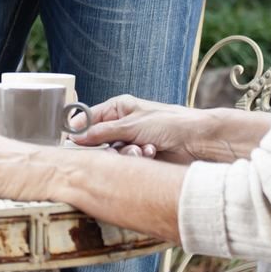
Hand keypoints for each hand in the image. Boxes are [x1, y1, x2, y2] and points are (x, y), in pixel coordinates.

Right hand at [68, 96, 228, 164]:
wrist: (198, 142)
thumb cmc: (170, 123)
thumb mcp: (132, 124)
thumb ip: (102, 132)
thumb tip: (76, 137)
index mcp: (119, 108)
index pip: (89, 117)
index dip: (80, 129)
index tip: (72, 141)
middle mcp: (123, 124)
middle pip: (98, 140)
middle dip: (107, 147)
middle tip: (114, 149)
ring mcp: (131, 142)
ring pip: (112, 154)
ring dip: (127, 154)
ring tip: (144, 150)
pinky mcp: (140, 158)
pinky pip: (126, 163)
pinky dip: (137, 160)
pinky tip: (151, 154)